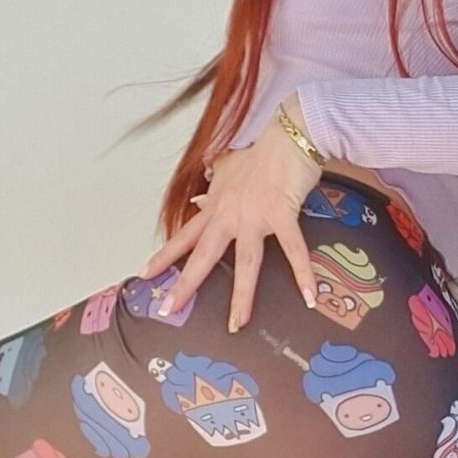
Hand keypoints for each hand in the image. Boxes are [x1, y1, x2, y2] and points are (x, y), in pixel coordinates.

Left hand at [138, 102, 323, 330]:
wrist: (289, 134)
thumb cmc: (263, 150)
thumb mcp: (230, 165)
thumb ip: (215, 179)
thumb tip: (204, 187)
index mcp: (217, 205)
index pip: (185, 234)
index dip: (165, 255)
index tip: (146, 274)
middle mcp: (230, 213)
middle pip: (203, 254)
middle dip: (186, 284)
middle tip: (169, 309)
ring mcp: (255, 215)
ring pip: (245, 261)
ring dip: (242, 295)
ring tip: (237, 323)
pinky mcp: (281, 213)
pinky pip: (293, 249)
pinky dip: (303, 273)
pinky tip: (310, 297)